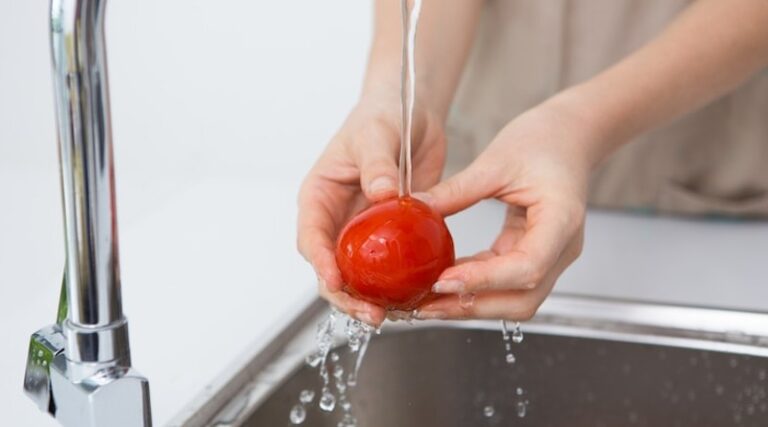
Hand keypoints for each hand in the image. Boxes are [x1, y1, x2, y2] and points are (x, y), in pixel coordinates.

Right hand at [297, 93, 445, 325]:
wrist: (411, 112)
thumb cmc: (382, 116)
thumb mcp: (376, 136)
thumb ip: (377, 163)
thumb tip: (381, 193)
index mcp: (319, 197)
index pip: (311, 237)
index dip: (320, 263)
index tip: (336, 281)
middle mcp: (336, 220)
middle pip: (331, 268)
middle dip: (346, 295)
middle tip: (372, 313)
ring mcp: (362, 231)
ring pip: (359, 275)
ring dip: (371, 298)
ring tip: (394, 314)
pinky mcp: (389, 236)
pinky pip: (389, 267)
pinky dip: (397, 285)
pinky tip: (415, 298)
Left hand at [415, 99, 598, 320]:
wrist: (568, 136)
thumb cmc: (543, 141)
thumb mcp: (495, 161)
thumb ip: (457, 191)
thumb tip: (415, 210)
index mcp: (561, 220)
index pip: (527, 267)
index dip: (484, 281)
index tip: (443, 282)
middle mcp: (561, 248)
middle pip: (522, 299)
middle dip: (472, 306)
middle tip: (426, 305)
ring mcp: (551, 256)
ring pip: (514, 299)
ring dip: (471, 304)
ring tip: (428, 302)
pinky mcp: (534, 255)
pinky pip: (505, 283)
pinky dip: (475, 287)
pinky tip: (443, 283)